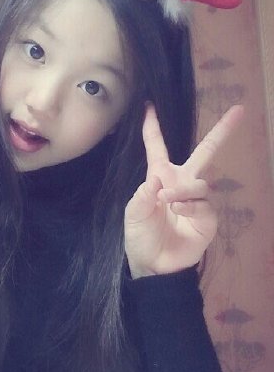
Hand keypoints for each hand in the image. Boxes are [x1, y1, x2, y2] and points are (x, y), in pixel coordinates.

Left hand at [124, 103, 243, 278]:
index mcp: (160, 176)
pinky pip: (205, 204)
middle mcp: (181, 183)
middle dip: (222, 131)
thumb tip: (157, 179)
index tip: (148, 106)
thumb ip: (141, 196)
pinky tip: (178, 210)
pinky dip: (190, 205)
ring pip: (200, 182)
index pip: (157, 147)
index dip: (152, 127)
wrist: (153, 266)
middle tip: (238, 111)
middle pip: (206, 151)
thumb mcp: (133, 215)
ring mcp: (197, 200)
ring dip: (184, 189)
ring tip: (167, 200)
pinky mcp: (208, 218)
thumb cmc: (141, 237)